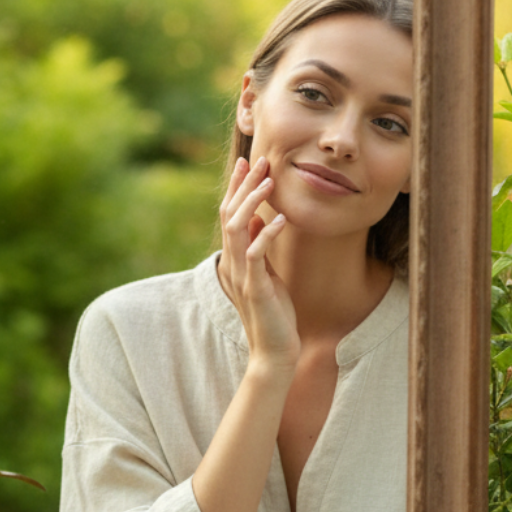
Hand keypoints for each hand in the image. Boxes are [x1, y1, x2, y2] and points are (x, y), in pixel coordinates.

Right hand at [218, 156, 299, 372]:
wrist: (274, 350)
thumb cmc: (274, 314)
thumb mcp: (266, 274)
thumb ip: (257, 248)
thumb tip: (257, 220)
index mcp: (234, 259)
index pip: (230, 215)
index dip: (237, 188)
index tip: (248, 163)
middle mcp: (232, 264)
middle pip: (229, 215)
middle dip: (244, 186)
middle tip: (260, 161)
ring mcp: (241, 276)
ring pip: (236, 230)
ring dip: (253, 203)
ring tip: (269, 183)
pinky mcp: (255, 288)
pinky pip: (255, 254)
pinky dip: (266, 234)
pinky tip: (282, 219)